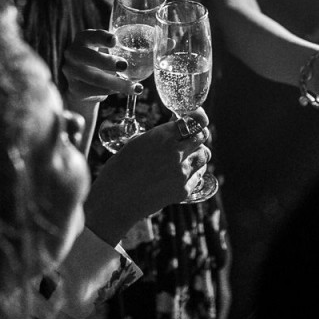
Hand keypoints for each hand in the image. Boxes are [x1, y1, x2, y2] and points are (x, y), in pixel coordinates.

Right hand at [62, 29, 140, 103]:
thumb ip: (128, 47)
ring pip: (95, 78)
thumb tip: (166, 44)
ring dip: (117, 83)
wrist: (84, 83)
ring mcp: (71, 72)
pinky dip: (111, 92)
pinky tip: (122, 91)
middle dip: (107, 61)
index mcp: (83, 39)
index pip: (89, 35)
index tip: (115, 40)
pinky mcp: (75, 89)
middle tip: (125, 65)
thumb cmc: (102, 60)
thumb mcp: (109, 50)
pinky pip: (95, 91)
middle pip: (87, 56)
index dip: (101, 37)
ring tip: (135, 87)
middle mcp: (73, 54)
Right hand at [83, 108, 211, 245]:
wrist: (114, 201)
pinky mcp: (183, 190)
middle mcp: (176, 152)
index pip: (195, 120)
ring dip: (197, 153)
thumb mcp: (136, 142)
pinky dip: (194, 172)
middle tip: (190, 138)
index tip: (197, 118)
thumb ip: (159, 135)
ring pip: (204, 155)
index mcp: (163, 136)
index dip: (198, 118)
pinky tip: (182, 172)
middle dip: (197, 135)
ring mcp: (181, 173)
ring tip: (186, 156)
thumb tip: (174, 128)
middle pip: (202, 137)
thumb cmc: (119, 169)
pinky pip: (199, 175)